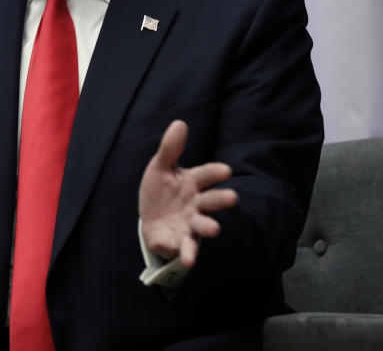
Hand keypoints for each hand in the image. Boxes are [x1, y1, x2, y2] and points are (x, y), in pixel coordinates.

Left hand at [139, 120, 237, 267]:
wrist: (150, 218)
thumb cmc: (161, 191)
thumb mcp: (160, 167)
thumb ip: (170, 149)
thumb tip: (179, 122)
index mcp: (192, 183)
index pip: (205, 175)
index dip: (214, 173)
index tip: (224, 171)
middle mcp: (196, 204)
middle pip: (210, 201)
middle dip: (220, 199)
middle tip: (232, 197)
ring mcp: (190, 224)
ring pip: (202, 225)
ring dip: (208, 227)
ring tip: (214, 229)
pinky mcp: (180, 241)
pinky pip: (185, 247)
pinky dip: (188, 253)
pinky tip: (189, 259)